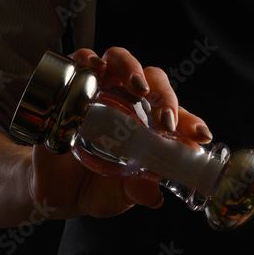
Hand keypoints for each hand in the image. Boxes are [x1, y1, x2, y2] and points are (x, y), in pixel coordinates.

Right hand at [26, 47, 212, 219]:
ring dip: (132, 69)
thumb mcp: (117, 196)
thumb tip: (154, 196)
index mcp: (149, 127)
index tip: (201, 135)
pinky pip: (80, 61)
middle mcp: (128, 102)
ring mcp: (100, 90)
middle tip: (167, 122)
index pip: (176, 117)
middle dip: (165, 97)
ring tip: (138, 88)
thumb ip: (136, 193)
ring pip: (121, 61)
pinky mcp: (70, 85)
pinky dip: (88, 59)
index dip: (191, 123)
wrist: (52, 189)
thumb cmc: (93, 188)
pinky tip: (95, 68)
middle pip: (154, 82)